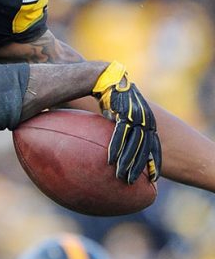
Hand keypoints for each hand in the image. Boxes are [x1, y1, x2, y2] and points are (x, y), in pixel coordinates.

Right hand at [92, 61, 160, 183]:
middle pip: (144, 148)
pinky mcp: (123, 112)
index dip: (153, 161)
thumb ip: (120, 127)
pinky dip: (116, 147)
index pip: (153, 144)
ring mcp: (135, 116)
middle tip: (132, 182)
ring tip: (121, 176)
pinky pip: (120, 134)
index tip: (154, 177)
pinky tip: (111, 160)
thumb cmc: (108, 97)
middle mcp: (145, 119)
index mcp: (147, 121)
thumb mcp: (119, 114)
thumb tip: (113, 142)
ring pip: (133, 143)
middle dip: (139, 167)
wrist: (104, 76)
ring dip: (127, 162)